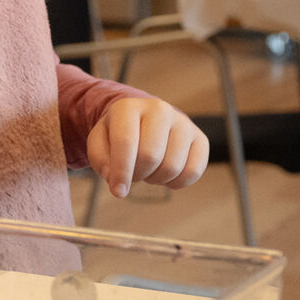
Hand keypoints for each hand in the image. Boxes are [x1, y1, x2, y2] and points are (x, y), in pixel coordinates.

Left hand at [88, 96, 208, 198]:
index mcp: (128, 107)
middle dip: (137, 174)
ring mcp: (183, 122)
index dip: (121, 171)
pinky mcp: (200, 138)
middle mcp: (159, 109)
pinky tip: (164, 175)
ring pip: (172, 167)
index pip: (126, 143)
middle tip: (132, 173)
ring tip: (147, 169)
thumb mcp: (99, 141)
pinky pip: (193, 172)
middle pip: (150, 156)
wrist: (143, 120)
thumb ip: (100, 159)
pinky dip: (176, 183)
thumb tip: (115, 179)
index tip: (117, 192)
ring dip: (155, 179)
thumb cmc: (118, 134)